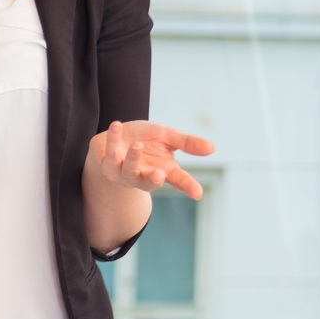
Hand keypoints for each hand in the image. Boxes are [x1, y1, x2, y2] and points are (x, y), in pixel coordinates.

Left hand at [92, 121, 213, 199]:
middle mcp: (143, 176)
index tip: (198, 193)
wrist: (118, 136)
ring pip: (128, 171)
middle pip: (149, 183)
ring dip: (133, 159)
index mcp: (163, 170)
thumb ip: (187, 143)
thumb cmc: (146, 139)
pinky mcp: (107, 164)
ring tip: (138, 145)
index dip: (188, 187)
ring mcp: (124, 173)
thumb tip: (212, 148)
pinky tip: (116, 125)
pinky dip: (113, 139)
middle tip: (159, 174)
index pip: (178, 180)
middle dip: (153, 180)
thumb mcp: (168, 138)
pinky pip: (109, 154)